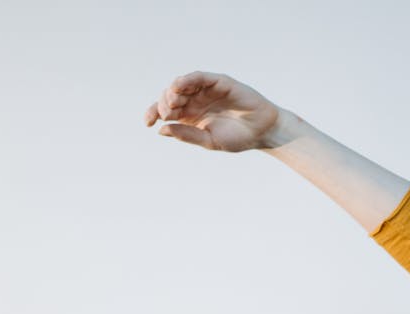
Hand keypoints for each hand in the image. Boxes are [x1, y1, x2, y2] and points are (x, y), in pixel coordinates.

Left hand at [144, 71, 281, 151]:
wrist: (261, 132)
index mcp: (191, 117)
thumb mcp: (208, 140)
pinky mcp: (218, 82)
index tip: (147, 123)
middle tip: (168, 114)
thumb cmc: (237, 138)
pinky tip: (179, 87)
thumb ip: (187, 135)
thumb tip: (161, 130)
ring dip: (173, 92)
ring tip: (172, 104)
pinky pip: (199, 77)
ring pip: (181, 85)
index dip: (153, 113)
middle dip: (165, 104)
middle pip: (170, 97)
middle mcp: (196, 101)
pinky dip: (188, 80)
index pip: (166, 111)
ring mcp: (206, 90)